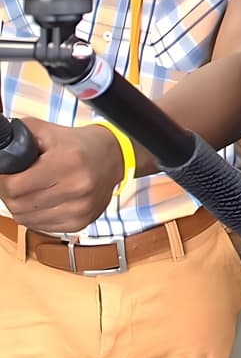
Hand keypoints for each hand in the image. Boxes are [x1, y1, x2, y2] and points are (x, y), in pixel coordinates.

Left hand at [0, 118, 123, 231]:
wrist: (114, 157)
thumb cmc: (78, 143)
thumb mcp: (47, 130)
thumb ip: (16, 138)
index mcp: (68, 162)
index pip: (14, 187)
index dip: (4, 180)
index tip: (7, 173)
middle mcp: (77, 188)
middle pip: (18, 205)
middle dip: (10, 194)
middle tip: (16, 181)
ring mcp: (80, 209)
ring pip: (26, 219)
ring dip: (21, 206)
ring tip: (32, 190)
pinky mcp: (81, 222)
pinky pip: (40, 227)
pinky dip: (35, 216)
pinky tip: (43, 201)